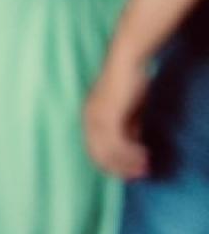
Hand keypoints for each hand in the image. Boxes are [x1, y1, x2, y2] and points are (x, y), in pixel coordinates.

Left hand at [84, 54, 149, 179]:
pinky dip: (130, 153)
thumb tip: (133, 145)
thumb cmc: (129, 79)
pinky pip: (118, 144)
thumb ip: (128, 127)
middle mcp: (89, 121)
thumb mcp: (128, 109)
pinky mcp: (108, 116)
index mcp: (89, 119)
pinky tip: (144, 155)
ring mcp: (96, 119)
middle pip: (99, 156)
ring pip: (109, 152)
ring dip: (128, 162)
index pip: (95, 151)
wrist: (128, 59)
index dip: (112, 164)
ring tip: (144, 167)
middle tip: (139, 174)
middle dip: (120, 168)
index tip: (129, 171)